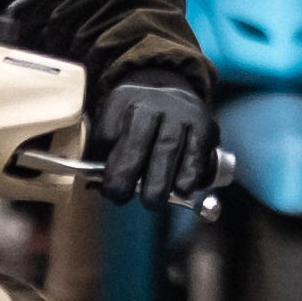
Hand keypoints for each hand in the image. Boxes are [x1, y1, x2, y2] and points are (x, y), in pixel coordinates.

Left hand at [90, 77, 216, 208]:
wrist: (177, 103)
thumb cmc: (138, 127)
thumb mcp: (115, 128)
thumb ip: (103, 154)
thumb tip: (95, 183)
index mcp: (124, 99)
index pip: (108, 132)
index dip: (107, 164)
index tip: (107, 188)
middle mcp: (154, 101)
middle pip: (137, 140)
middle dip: (127, 173)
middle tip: (121, 197)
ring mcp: (181, 112)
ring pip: (168, 149)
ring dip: (159, 180)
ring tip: (152, 201)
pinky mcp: (206, 126)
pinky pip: (196, 155)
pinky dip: (189, 175)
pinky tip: (182, 190)